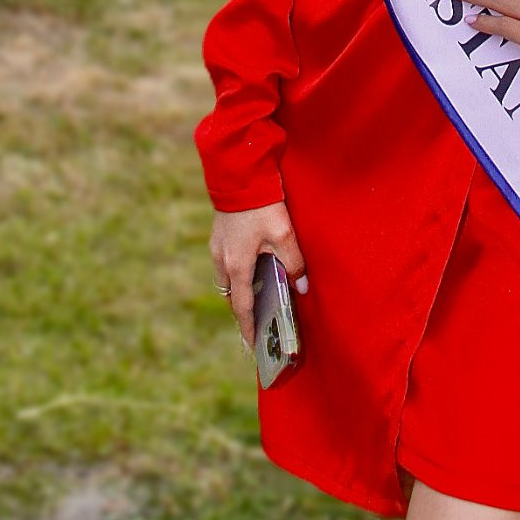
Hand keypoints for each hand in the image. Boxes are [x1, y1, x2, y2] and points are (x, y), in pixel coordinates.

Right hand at [210, 200, 307, 353]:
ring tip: (258, 293)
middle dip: (243, 308)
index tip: (253, 344)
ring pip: (226, 278)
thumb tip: (302, 286)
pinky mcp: (218, 235)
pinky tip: (252, 264)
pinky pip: (225, 262)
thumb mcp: (284, 234)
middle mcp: (222, 260)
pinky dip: (237, 270)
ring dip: (239, 288)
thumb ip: (294, 262)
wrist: (240, 175)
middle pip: (231, 294)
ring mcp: (217, 247)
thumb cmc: (262, 205)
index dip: (248, 327)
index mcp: (237, 266)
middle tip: (258, 320)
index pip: (242, 306)